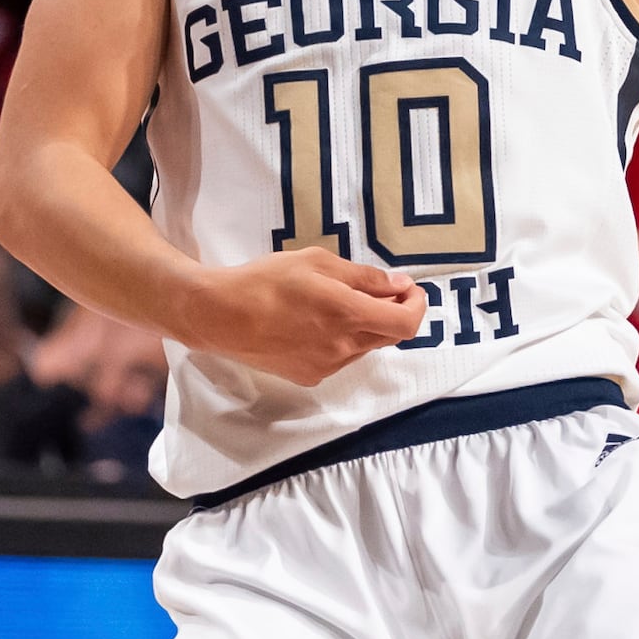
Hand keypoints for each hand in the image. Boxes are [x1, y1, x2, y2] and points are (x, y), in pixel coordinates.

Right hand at [186, 248, 426, 384]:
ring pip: (365, 347)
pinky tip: (317, 322)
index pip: (407, 323)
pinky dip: (343, 340)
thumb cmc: (266, 281)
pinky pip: (341, 358)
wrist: (221, 316)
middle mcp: (343, 347)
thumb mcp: (317, 262)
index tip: (408, 288)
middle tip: (382, 290)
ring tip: (339, 303)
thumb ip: (364, 277)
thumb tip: (398, 285)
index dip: (416, 305)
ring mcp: (327, 366)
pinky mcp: (310, 376)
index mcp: (349, 315)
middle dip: (394, 312)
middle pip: (390, 336)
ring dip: (367, 326)